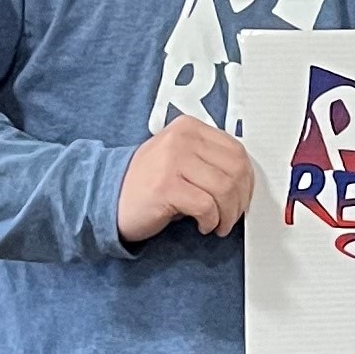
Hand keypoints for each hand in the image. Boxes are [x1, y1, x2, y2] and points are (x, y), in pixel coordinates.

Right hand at [115, 116, 254, 246]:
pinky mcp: (166, 186)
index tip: (242, 197)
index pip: (237, 150)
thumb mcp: (180, 159)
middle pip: (235, 170)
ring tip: (218, 224)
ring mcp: (173, 160)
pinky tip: (202, 225)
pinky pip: (206, 206)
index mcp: (189, 128)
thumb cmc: (147, 183)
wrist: (107, 198)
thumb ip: (209, 160)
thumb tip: (244, 182)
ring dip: (227, 214)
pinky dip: (210, 221)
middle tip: (232, 216)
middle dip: (240, 200)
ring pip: (224, 188)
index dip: (247, 180)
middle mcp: (182, 139)